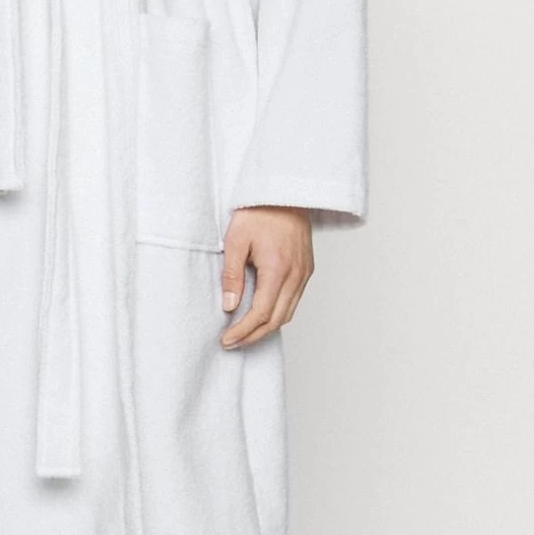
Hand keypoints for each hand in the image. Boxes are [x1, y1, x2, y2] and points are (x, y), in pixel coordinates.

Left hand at [219, 206, 313, 347]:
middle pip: (276, 320)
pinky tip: (263, 314)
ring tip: (245, 333)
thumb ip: (232, 275)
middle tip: (232, 343)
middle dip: (253, 336)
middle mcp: (296, 275)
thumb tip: (229, 306)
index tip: (226, 340)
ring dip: (267, 327)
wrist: (284, 192)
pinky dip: (278, 313)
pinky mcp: (307, 269)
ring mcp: (304, 273)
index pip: (261, 314)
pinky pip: (294, 300)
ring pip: (288, 313)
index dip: (243, 331)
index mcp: (277, 269)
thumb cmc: (258, 211)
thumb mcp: (236, 240)